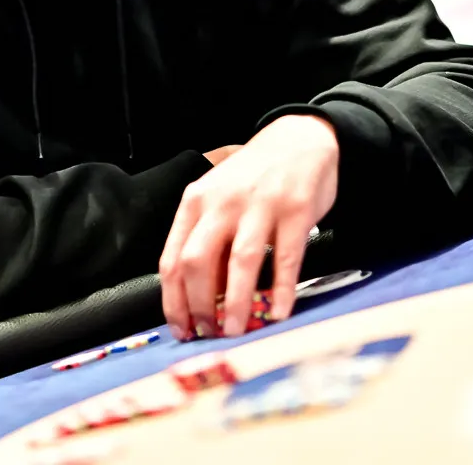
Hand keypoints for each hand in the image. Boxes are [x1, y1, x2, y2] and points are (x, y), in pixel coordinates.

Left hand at [160, 114, 337, 339]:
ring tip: (237, 331)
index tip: (180, 329)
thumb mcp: (218, 198)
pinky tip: (279, 311)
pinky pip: (287, 258)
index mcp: (196, 203)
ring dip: (237, 304)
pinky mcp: (296, 211)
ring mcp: (260, 206)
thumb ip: (205, 239)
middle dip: (200, 306)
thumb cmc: (253, 177)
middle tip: (210, 333)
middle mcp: (222, 203)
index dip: (173, 301)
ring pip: (240, 263)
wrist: (299, 139)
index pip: (172, 259)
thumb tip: (198, 298)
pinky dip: (281, 290)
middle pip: (198, 263)